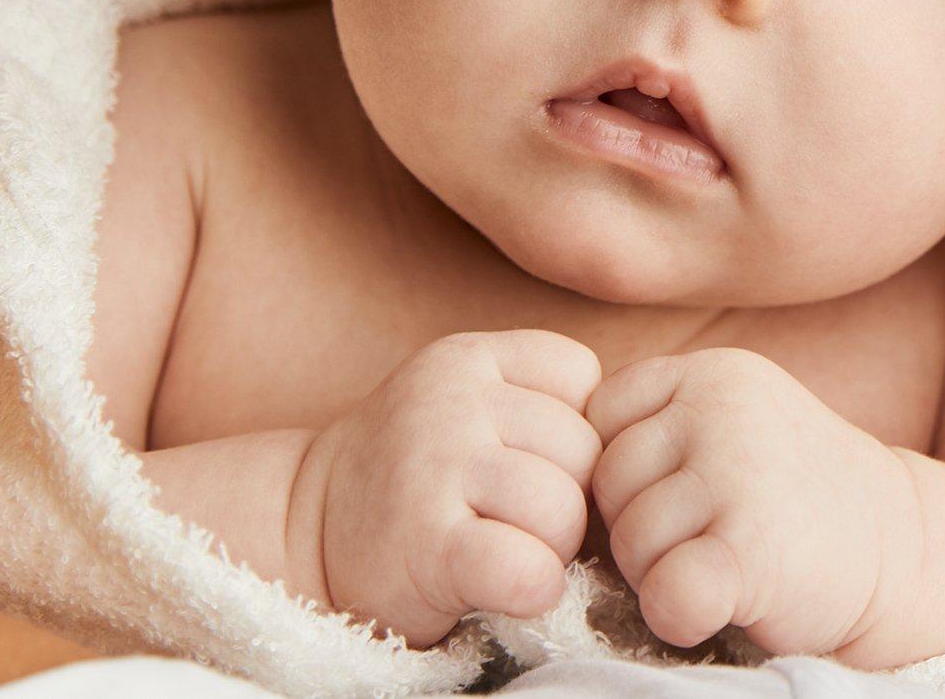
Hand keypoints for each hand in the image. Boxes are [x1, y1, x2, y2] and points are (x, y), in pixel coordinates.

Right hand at [287, 330, 602, 644]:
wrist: (302, 534)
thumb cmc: (418, 480)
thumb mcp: (473, 408)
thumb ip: (546, 406)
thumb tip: (642, 459)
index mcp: (472, 355)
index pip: (586, 381)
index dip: (573, 435)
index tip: (526, 465)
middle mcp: (452, 399)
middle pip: (584, 453)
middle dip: (567, 499)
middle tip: (509, 522)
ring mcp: (435, 465)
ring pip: (564, 511)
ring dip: (547, 548)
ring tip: (495, 549)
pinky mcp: (425, 543)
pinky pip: (527, 568)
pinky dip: (530, 589)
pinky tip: (497, 586)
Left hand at [586, 347, 919, 653]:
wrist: (901, 550)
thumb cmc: (792, 498)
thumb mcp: (728, 426)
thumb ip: (652, 429)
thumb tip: (545, 478)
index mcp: (709, 372)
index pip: (597, 424)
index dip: (626, 477)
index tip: (684, 495)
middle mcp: (722, 409)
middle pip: (604, 484)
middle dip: (639, 528)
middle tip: (710, 537)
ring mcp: (739, 474)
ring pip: (629, 543)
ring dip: (663, 574)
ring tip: (729, 561)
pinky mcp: (752, 548)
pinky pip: (667, 594)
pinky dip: (682, 615)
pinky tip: (727, 600)